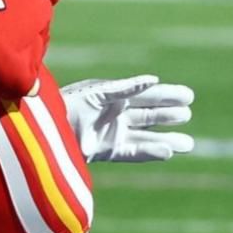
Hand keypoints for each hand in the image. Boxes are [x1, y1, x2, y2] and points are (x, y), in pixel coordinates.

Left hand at [60, 75, 193, 162]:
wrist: (44, 129)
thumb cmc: (67, 105)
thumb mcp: (98, 92)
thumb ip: (125, 89)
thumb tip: (153, 80)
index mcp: (111, 95)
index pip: (145, 94)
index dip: (166, 95)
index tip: (187, 96)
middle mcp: (114, 114)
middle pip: (148, 114)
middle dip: (169, 114)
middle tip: (188, 113)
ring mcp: (111, 133)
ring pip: (145, 136)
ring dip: (166, 139)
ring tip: (188, 144)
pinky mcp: (106, 151)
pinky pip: (133, 152)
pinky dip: (150, 152)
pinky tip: (167, 152)